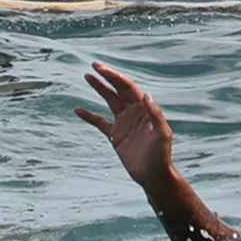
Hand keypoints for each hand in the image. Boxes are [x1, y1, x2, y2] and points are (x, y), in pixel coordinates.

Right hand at [77, 63, 176, 192]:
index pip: (127, 87)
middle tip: (93, 65)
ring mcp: (124, 123)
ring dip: (99, 88)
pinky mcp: (116, 136)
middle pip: (117, 89)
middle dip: (106, 77)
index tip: (101, 69)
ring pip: (109, 100)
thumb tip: (146, 94)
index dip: (114, 76)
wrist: (153, 175)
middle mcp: (134, 112)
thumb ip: (155, 114)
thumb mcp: (162, 134)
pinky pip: (99, 122)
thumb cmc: (162, 155)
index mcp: (144, 109)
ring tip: (87, 76)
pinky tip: (77, 109)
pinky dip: (89, 116)